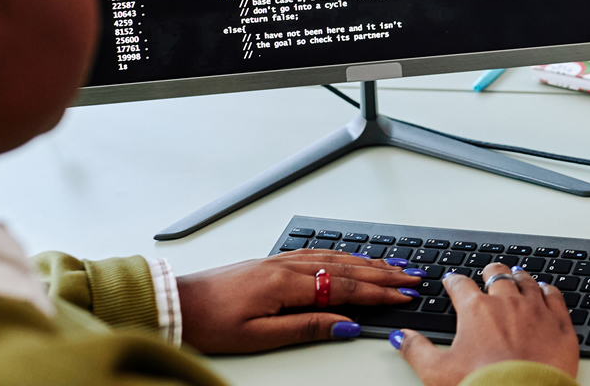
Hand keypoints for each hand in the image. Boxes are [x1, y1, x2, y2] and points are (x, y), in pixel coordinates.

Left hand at [176, 249, 420, 352]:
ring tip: (394, 265)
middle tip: (412, 277)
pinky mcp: (273, 261)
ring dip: (369, 261)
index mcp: (286, 284)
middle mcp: (287, 266)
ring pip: (336, 258)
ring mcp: (280, 260)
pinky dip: (344, 255)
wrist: (177, 303)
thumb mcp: (260, 336)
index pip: (345, 287)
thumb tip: (344, 324)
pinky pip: (319, 254)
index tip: (403, 295)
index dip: (378, 292)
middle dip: (383, 274)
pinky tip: (354, 257)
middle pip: (347, 268)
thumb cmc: (211, 322)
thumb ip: (306, 327)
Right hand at [395, 263, 577, 385]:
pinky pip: (554, 296)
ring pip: (527, 283)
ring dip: (519, 278)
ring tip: (516, 275)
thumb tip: (402, 338)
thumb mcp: (437, 371)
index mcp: (476, 310)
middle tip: (488, 272)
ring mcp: (536, 310)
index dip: (454, 282)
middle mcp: (507, 303)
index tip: (452, 281)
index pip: (461, 286)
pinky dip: (548, 290)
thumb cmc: (483, 384)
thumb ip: (416, 350)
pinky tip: (546, 290)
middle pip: (497, 276)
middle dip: (490, 272)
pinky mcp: (560, 323)